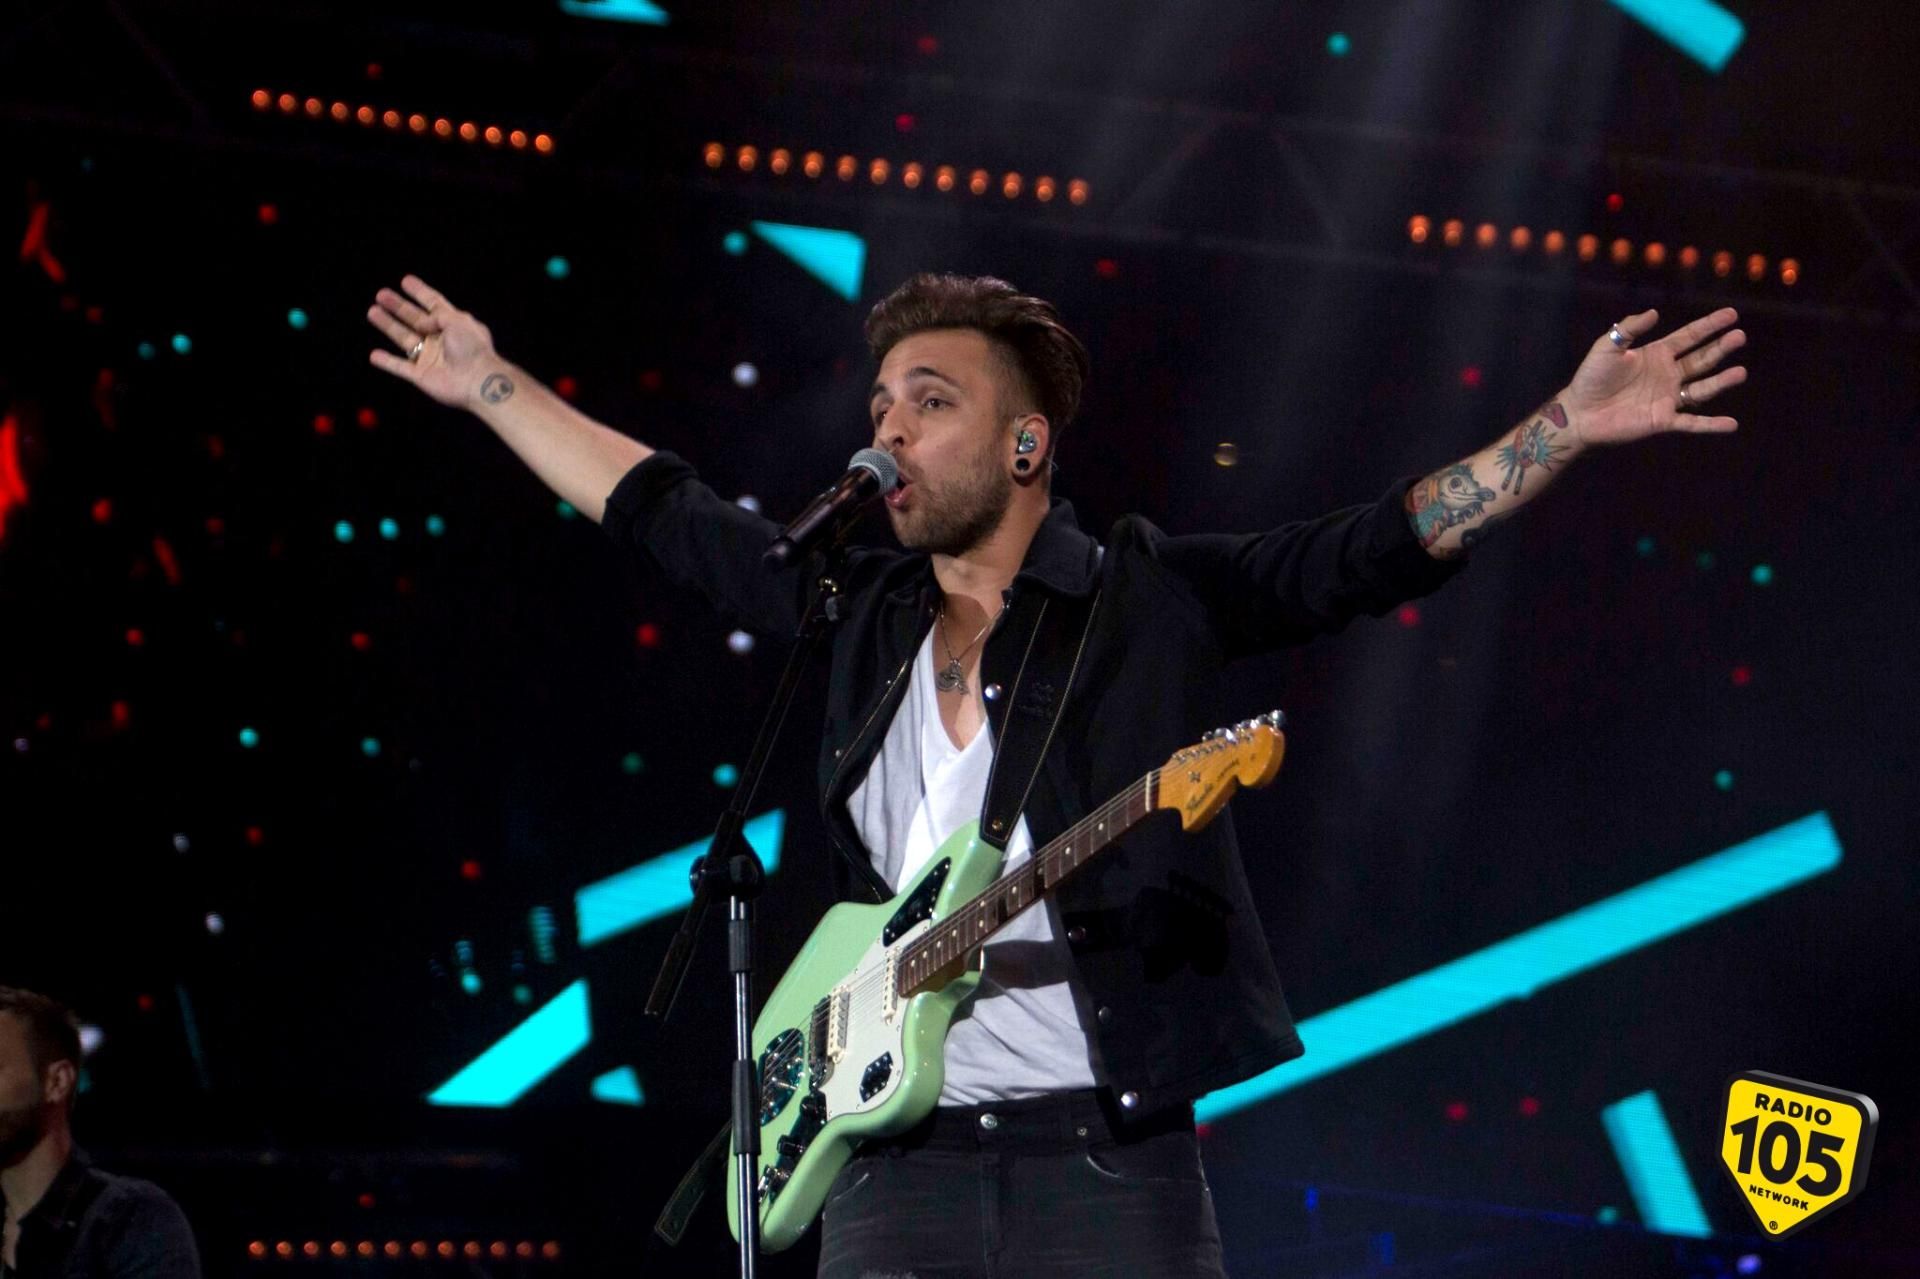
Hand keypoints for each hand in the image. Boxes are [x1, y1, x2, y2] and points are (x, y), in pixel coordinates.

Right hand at [366, 275, 503, 410]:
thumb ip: (437, 316)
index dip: (420, 292)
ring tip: (372, 311)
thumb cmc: (473, 349)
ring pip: (404, 339)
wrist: (478, 381)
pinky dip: (387, 362)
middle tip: (381, 294)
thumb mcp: (458, 321)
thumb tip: (421, 324)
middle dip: (398, 306)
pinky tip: (373, 355)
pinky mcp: (422, 376)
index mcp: (454, 324)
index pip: (434, 303)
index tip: (406, 280)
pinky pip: (401, 368)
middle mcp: (441, 339)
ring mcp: (430, 357)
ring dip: (388, 325)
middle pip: (414, 319)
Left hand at [1561, 307, 1746, 446]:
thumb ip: (1629, 329)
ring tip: (1740, 373)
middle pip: (1702, 359)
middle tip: (1740, 336)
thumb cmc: (1591, 377)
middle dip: (1721, 348)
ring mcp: (1667, 398)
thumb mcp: (1608, 347)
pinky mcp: (1662, 420)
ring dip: (1721, 382)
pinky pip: (1692, 423)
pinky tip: (1732, 424)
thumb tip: (1654, 312)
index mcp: (1657, 354)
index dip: (1710, 326)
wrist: (1579, 411)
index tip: (1732, 315)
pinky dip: (1711, 424)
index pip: (1690, 337)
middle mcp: (1667, 374)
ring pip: (1702, 389)